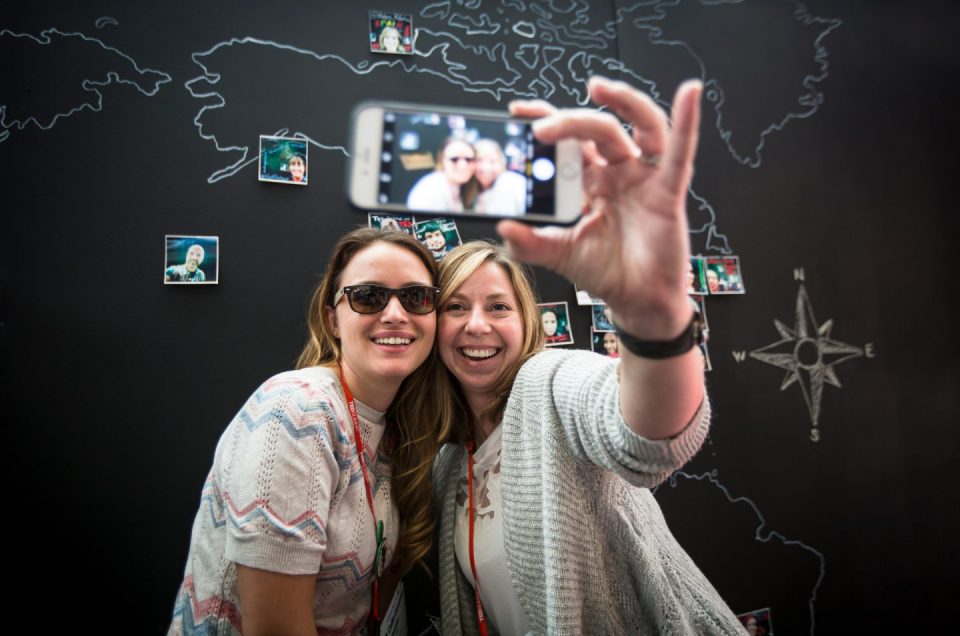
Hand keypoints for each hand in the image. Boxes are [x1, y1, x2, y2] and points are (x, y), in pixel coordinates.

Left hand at [499, 76, 701, 339]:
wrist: (636, 301)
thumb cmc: (604, 272)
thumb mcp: (559, 254)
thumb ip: (530, 242)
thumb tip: (503, 226)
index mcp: (590, 181)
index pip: (568, 140)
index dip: (546, 120)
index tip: (518, 111)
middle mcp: (618, 171)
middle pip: (597, 129)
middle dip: (569, 121)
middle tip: (541, 127)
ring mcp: (644, 177)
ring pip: (638, 126)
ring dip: (623, 101)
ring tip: (599, 87)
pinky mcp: (668, 190)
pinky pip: (679, 152)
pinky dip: (687, 121)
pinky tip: (690, 94)